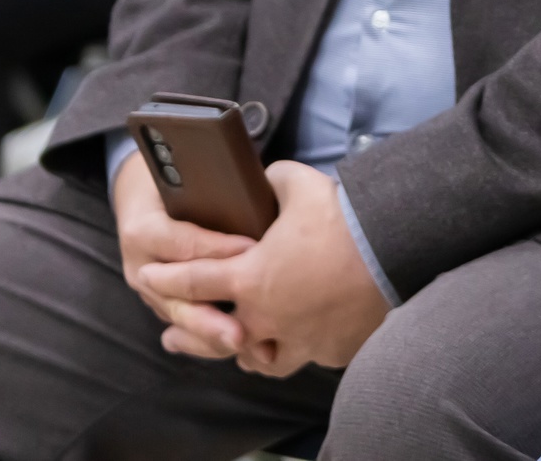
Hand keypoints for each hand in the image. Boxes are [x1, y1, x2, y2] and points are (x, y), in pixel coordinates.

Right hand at [110, 140, 260, 357]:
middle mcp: (141, 268)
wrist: (140, 200)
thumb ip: (209, 187)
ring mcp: (151, 293)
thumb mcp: (181, 176)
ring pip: (184, 321)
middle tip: (241, 334)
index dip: (217, 249)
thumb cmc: (171, 183)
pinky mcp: (165, 306)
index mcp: (143, 231)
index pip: (182, 243)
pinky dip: (218, 339)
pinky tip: (249, 350)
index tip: (254, 251)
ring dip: (217, 338)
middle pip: (176, 298)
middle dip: (209, 320)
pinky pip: (190, 328)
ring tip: (252, 349)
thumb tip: (262, 185)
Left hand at [135, 160, 391, 376]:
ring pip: (258, 358)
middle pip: (216, 334)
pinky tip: (295, 342)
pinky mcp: (329, 351)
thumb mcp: (298, 184)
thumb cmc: (342, 217)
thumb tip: (266, 181)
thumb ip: (271, 184)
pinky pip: (304, 356)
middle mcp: (266, 317)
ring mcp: (299, 339)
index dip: (166, 279)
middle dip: (191, 332)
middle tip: (172, 334)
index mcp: (250, 277)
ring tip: (238, 345)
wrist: (393, 250)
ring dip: (245, 350)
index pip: (193, 282)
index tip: (148, 278)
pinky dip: (295, 349)